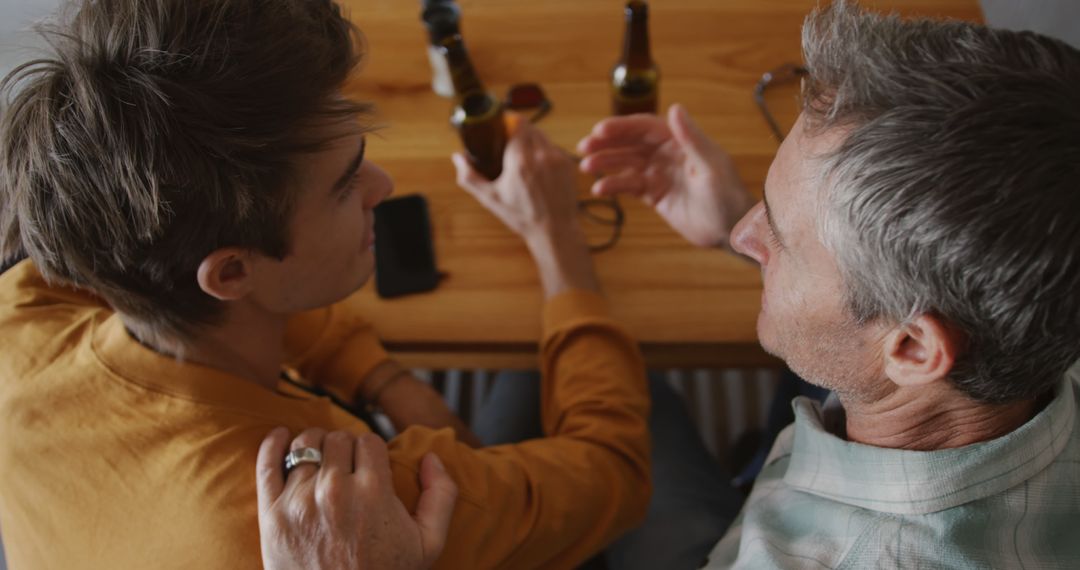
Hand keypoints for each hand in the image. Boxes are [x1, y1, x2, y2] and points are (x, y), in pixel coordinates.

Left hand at [256, 428, 457, 569]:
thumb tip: (431, 457)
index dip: (371, 449)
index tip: (369, 463)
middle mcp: (334, 491)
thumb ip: (441, 494)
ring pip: (304, 445)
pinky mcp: (271, 514)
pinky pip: (267, 463)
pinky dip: (272, 444)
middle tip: (346, 463)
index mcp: (373, 492)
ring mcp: (299, 501)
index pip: (369, 441)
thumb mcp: (429, 543)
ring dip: (314, 445)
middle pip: (337, 439)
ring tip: (319, 456)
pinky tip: (280, 437)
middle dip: (344, 447)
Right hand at [453, 118, 580, 244]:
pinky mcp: (569, 164)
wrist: (555, 230)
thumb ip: (469, 177)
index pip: (517, 123)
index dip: (508, 120)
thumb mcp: (490, 199)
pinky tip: (537, 166)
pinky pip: (554, 149)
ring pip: (543, 137)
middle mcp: (541, 155)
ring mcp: (558, 158)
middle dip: (518, 130)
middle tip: (507, 141)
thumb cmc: (522, 217)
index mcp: (520, 161)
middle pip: (530, 127)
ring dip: (532, 140)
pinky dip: (544, 152)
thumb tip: (457, 158)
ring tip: (522, 155)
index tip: (500, 125)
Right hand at [577, 104, 753, 247]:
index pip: (645, 127)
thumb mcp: (711, 166)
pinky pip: (628, 186)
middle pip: (630, 143)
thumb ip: (691, 138)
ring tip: (586, 167)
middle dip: (606, 143)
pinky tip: (599, 189)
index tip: (599, 130)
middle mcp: (666, 154)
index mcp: (680, 141)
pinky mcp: (654, 194)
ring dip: (605, 163)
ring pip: (625, 163)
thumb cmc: (727, 194)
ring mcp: (658, 174)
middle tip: (583, 147)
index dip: (622, 127)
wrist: (730, 229)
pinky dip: (613, 186)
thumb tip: (675, 108)